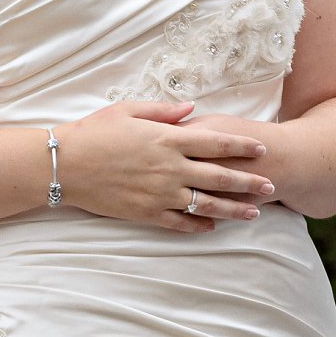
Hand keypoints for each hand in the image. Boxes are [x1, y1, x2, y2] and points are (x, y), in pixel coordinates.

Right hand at [51, 100, 273, 232]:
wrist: (63, 165)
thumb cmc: (94, 132)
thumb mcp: (130, 111)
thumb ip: (165, 111)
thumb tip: (192, 108)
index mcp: (168, 139)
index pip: (216, 142)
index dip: (242, 146)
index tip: (263, 148)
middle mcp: (169, 168)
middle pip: (219, 176)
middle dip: (249, 181)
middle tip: (272, 185)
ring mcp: (158, 194)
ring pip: (205, 204)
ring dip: (232, 209)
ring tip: (254, 213)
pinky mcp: (144, 213)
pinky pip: (178, 223)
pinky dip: (197, 226)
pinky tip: (212, 228)